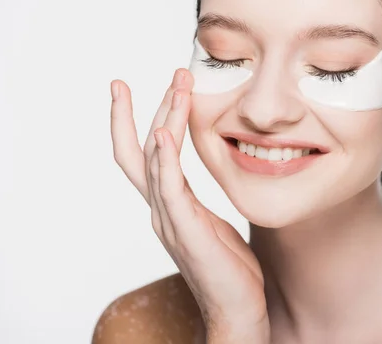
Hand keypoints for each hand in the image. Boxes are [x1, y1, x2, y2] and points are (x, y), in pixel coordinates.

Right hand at [109, 69, 269, 341]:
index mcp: (169, 204)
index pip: (147, 153)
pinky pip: (171, 191)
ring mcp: (170, 220)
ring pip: (157, 161)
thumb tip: (200, 182)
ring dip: (165, 120)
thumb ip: (194, 200)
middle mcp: (162, 208)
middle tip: (174, 72)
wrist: (237, 308)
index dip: (144, 118)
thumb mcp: (209, 222)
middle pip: (146, 148)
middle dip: (155, 106)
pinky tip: (165, 136)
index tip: (152, 86)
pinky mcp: (186, 232)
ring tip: (177, 87)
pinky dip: (165, 162)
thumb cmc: (227, 266)